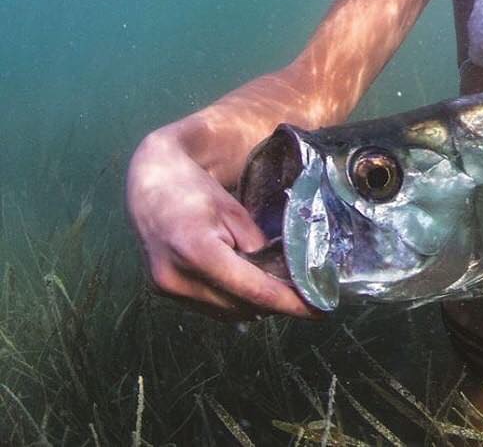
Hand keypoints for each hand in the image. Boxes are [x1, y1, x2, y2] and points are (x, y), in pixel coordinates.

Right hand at [126, 129, 319, 319]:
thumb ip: (258, 247)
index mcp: (198, 251)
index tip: (318, 310)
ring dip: (254, 304)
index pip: (253, 290)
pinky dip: (233, 300)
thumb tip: (284, 276)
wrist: (149, 184)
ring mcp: (168, 288)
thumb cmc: (194, 190)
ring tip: (278, 287)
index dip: (289, 303)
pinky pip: (210, 307)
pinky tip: (248, 284)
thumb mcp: (234, 212)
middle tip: (304, 292)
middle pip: (241, 305)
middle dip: (275, 303)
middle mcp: (178, 277)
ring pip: (226, 312)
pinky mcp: (164, 292)